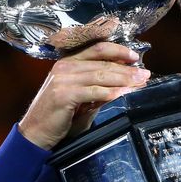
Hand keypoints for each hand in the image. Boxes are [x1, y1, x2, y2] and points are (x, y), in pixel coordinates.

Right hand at [18, 42, 150, 149]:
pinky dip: (110, 93)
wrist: (35, 133)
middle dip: (127, 68)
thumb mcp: (82, 98)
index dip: (118, 51)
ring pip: (100, 75)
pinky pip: (93, 92)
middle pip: (102, 62)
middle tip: (145, 73)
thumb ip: (99, 88)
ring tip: (139, 83)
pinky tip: (123, 94)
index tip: (136, 57)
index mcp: (68, 62)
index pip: (97, 48)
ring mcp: (62, 79)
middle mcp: (65, 66)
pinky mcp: (63, 94)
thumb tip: (125, 82)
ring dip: (123, 79)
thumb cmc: (59, 116)